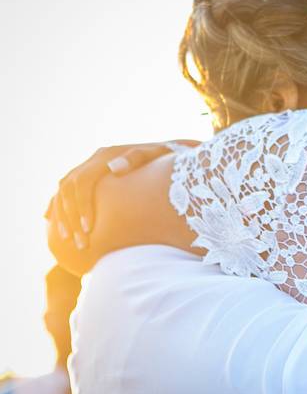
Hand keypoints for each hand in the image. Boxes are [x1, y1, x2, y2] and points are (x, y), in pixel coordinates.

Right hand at [45, 140, 198, 249]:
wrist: (169, 151)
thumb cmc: (166, 158)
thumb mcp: (157, 155)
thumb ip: (137, 158)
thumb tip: (115, 167)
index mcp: (106, 155)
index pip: (83, 182)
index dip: (82, 206)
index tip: (89, 229)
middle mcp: (95, 159)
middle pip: (68, 189)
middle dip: (70, 217)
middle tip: (80, 243)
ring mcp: (91, 166)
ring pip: (63, 191)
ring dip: (62, 215)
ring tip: (68, 239)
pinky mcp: (91, 175)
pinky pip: (65, 191)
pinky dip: (56, 205)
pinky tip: (50, 220)